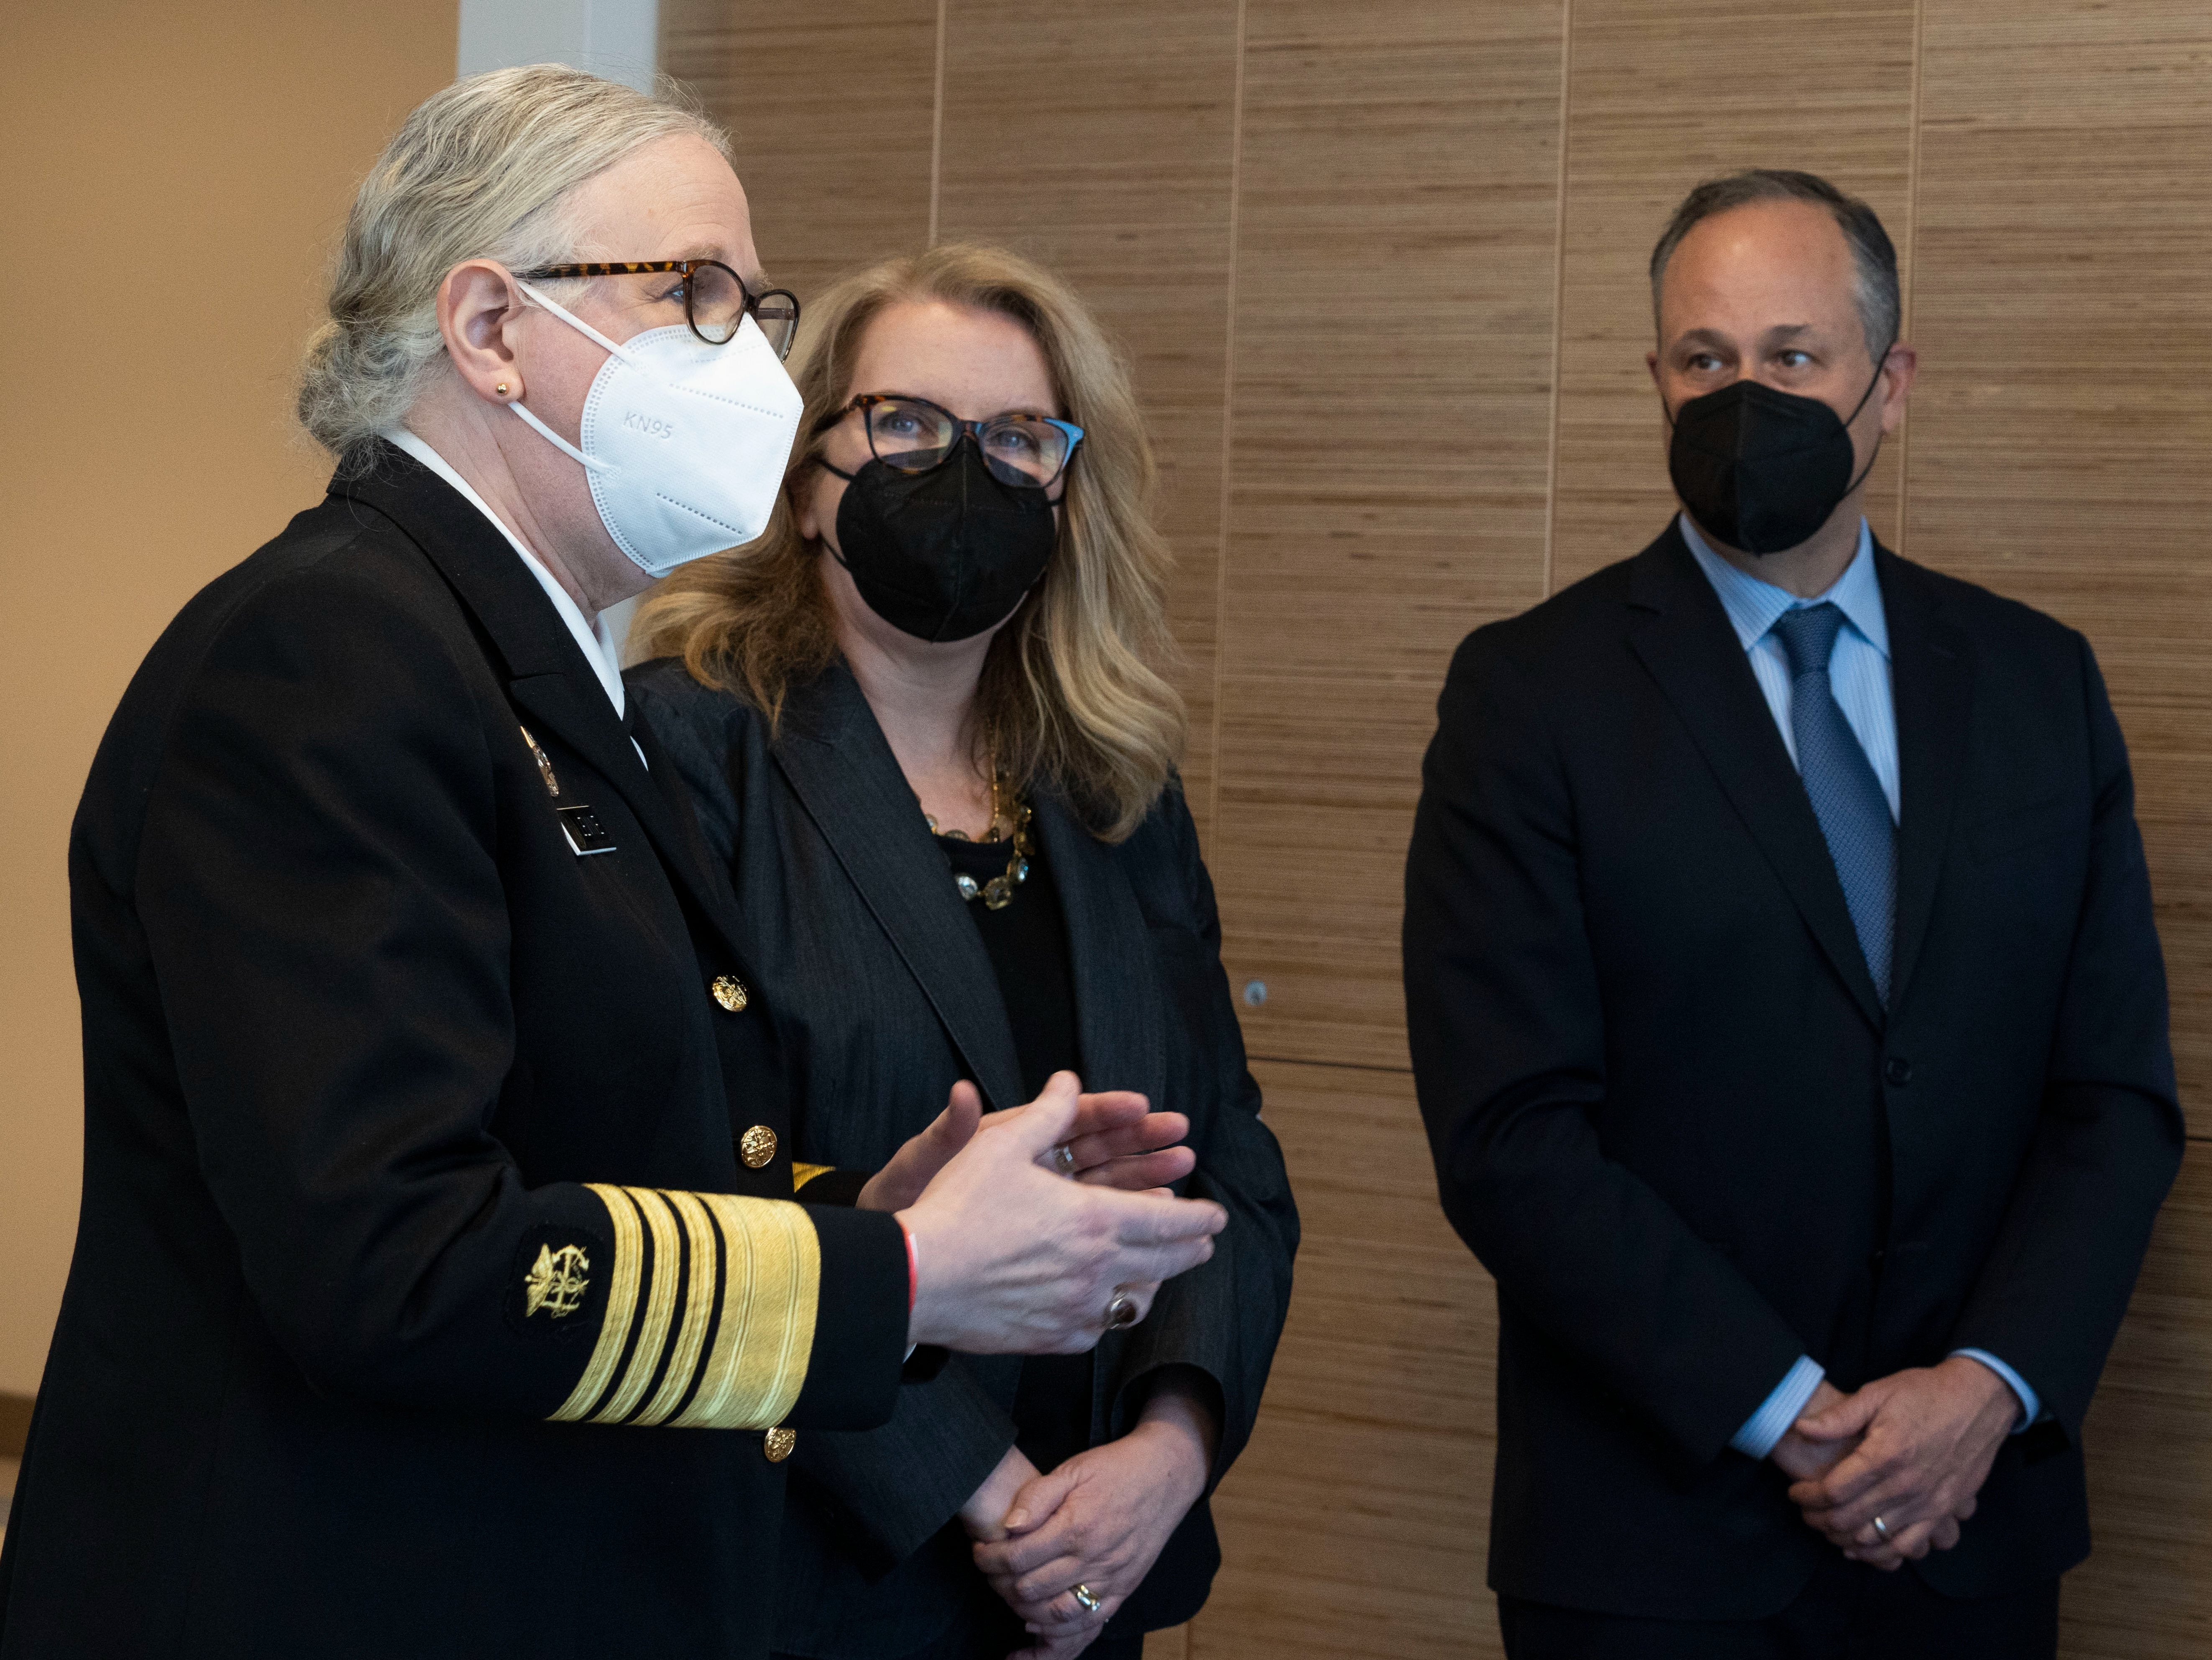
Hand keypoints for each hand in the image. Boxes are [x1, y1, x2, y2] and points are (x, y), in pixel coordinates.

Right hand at [898, 1074, 1225, 1352]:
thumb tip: (1069, 1081)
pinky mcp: (1054, 1338)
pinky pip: (1099, 1329)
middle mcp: (1098, 1268)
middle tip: (1203, 1242)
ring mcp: (1079, 1309)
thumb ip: (1047, 1113)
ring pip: (1137, 1301)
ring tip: (1161, 1272)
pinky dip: (1112, 1313)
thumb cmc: (959, 1208)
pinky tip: (1108, 1304)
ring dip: (1157, 1282)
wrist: (918, 1277)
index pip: (1171, 1220)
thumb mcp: (1002, 1145)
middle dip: (1191, 1249)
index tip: (1215, 1217)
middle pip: (1167, 1263)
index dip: (1199, 1217)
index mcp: (1096, 1219)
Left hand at [972, 1396, 1213, 1651]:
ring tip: (1007, 1595)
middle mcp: (1093, 1559)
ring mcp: (1111, 1579)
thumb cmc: (1115, 1468)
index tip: (978, 1550)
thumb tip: (1008, 1526)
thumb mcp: (1073, 1469)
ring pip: (1056, 1616)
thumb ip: (1037, 1496)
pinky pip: (1089, 1626)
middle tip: (988, 1570)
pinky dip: (1059, 1635)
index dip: (988, 1558)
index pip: (1017, 1557)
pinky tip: (1036, 1630)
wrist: (1166, 1475)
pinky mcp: (1124, 1590)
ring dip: (1023, 1611)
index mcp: (1076, 1526)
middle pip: (1030, 1590)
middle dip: (998, 1583)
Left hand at [1785, 1356, 2018, 1568]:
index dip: (1807, 1496)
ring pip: (1875, 1539)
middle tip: (1806, 1512)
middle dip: (1818, 1520)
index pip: (1833, 1490)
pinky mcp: (1944, 1511)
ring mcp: (1928, 1503)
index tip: (1795, 1493)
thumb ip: (1838, 1417)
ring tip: (1828, 1528)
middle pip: (1849, 1519)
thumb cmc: (1925, 1393)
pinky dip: (1883, 1554)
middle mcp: (1906, 1485)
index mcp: (1884, 1454)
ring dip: (1844, 1539)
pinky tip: (1864, 1548)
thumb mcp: (1877, 1393)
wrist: (1979, 1401)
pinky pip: (1910, 1548)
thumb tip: (1801, 1428)